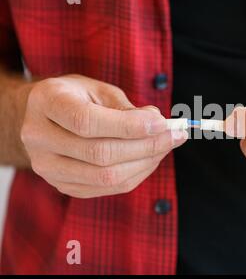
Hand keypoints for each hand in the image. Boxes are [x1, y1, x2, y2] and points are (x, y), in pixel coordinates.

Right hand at [21, 75, 186, 197]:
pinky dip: (136, 175)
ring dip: (145, 163)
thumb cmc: (77, 97)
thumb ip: (126, 108)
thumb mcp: (98, 90)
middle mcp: (38, 137)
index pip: (87, 122)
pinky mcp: (62, 185)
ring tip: (167, 146)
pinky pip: (106, 188)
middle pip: (99, 154)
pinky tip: (151, 159)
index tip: (163, 123)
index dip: (129, 126)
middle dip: (146, 146)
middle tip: (175, 135)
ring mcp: (46, 166)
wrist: (44, 117)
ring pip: (105, 177)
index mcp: (46, 102)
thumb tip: (158, 124)